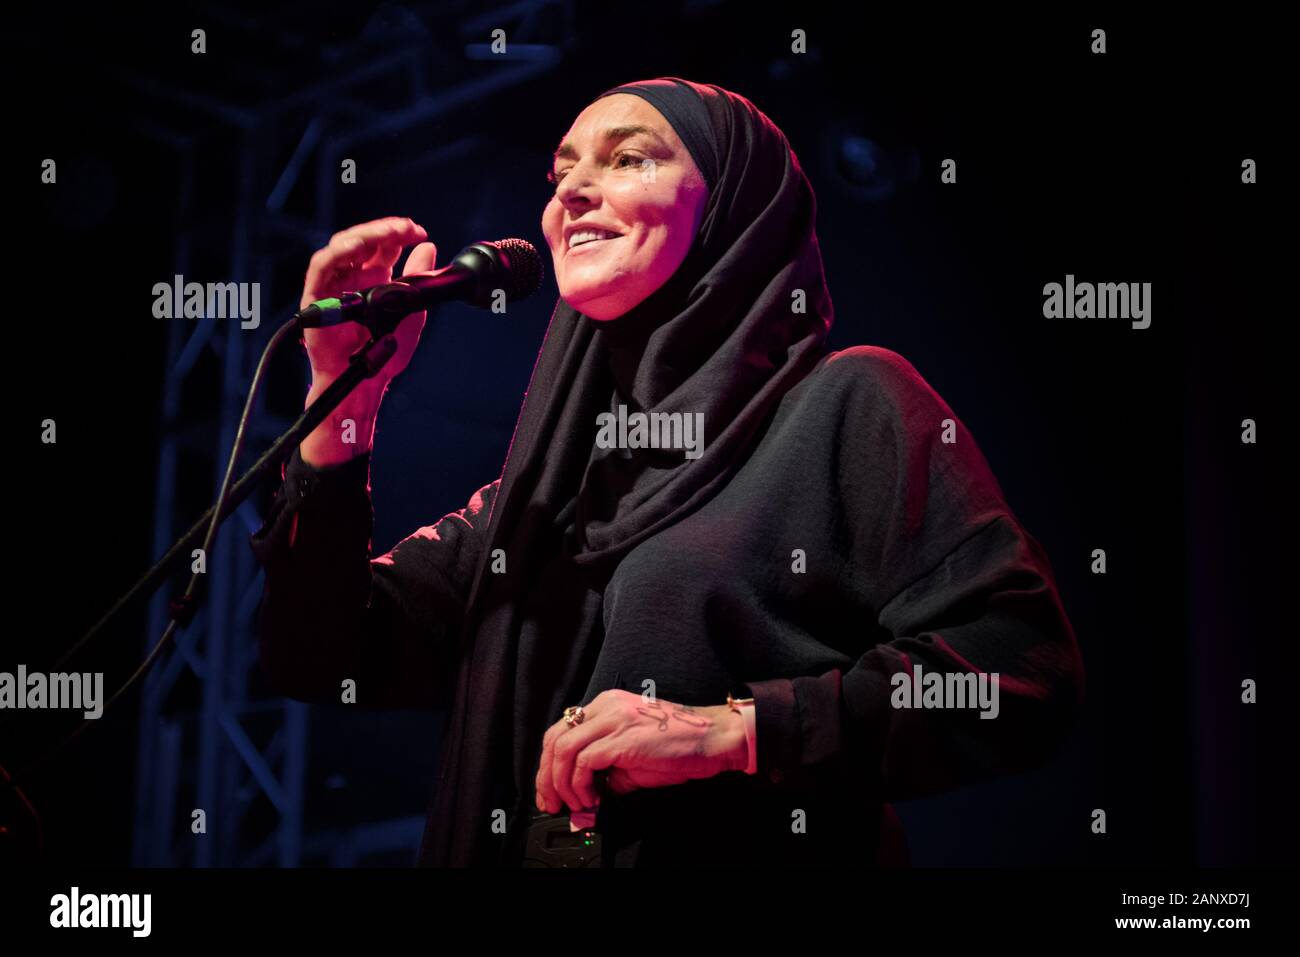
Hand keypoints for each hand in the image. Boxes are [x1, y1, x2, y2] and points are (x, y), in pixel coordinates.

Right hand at [300, 216, 435, 389]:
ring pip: (341, 247)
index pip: (383, 245)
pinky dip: (337, 254)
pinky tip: (357, 246)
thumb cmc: (384, 351)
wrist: (366, 379)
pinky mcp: (316, 297)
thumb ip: (417, 278)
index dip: (399, 233)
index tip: (419, 232)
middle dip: (385, 229)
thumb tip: (428, 247)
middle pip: (362, 240)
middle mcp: (352, 277)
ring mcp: (333, 284)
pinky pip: (321, 268)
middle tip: (407, 227)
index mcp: (374, 278)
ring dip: (365, 235)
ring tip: (389, 232)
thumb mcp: (411, 310)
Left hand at [534, 689, 748, 815]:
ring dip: (562, 784)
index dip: (548, 765)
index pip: (561, 731)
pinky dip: (579, 785)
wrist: (712, 739)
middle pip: (554, 739)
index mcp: (606, 706)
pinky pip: (583, 761)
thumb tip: (583, 803)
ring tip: (576, 804)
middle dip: (546, 776)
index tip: (549, 792)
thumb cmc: (679, 747)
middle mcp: (605, 707)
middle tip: (551, 803)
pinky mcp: (622, 738)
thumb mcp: (633, 759)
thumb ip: (605, 775)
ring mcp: (613, 719)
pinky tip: (592, 798)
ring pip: (563, 749)